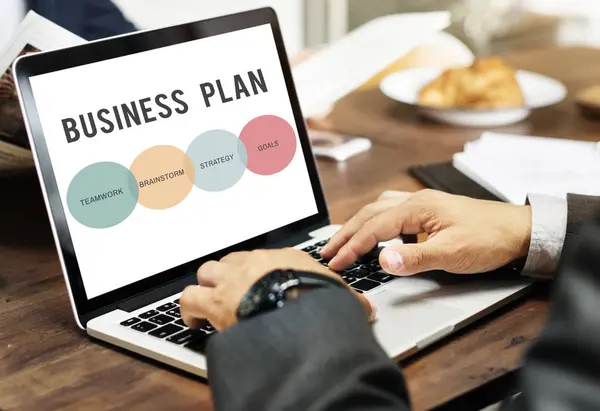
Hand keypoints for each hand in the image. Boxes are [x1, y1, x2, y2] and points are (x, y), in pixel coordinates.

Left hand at [179, 248, 374, 330]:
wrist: (301, 313)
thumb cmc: (321, 302)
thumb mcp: (341, 297)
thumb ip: (349, 299)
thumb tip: (367, 308)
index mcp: (283, 258)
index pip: (263, 257)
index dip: (257, 271)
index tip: (257, 280)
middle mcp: (254, 263)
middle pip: (232, 260)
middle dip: (228, 274)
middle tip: (231, 290)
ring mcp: (232, 280)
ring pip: (206, 271)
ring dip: (206, 286)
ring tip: (207, 302)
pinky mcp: (215, 301)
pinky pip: (189, 297)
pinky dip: (188, 308)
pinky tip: (192, 321)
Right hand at [321, 189, 531, 275]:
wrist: (520, 230)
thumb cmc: (490, 238)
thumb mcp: (452, 253)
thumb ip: (415, 257)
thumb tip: (382, 260)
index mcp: (418, 208)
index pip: (374, 228)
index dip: (351, 247)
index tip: (335, 263)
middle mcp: (416, 201)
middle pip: (370, 214)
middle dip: (346, 233)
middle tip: (327, 252)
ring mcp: (423, 204)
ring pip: (379, 209)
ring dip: (358, 225)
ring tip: (343, 241)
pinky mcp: (429, 212)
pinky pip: (392, 211)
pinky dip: (376, 222)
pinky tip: (378, 232)